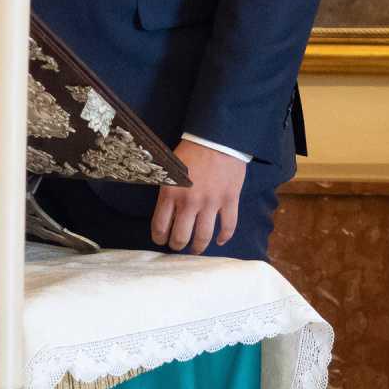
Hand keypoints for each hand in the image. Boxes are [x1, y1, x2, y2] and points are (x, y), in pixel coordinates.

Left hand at [151, 139, 246, 254]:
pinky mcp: (230, 200)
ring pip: (203, 237)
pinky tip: (219, 240)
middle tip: (177, 246)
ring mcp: (211, 203)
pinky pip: (228, 226)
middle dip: (177, 246)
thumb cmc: (190, 151)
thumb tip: (164, 213)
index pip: (160, 226)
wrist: (217, 139)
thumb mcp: (170, 170)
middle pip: (181, 237)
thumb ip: (167, 191)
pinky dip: (224, 237)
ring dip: (198, 247)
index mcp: (171, 192)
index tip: (161, 241)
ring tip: (196, 249)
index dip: (159, 238)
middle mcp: (190, 202)